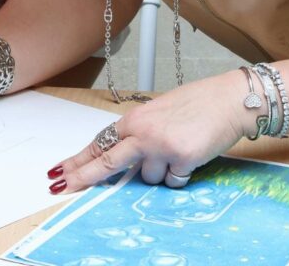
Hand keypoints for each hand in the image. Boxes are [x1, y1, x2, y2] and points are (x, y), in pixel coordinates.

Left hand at [48, 71, 248, 193]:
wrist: (227, 100)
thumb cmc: (197, 104)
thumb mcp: (159, 113)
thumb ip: (140, 133)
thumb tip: (127, 156)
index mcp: (136, 119)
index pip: (100, 142)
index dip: (79, 159)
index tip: (60, 170)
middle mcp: (144, 132)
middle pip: (106, 162)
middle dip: (83, 177)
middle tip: (61, 187)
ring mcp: (161, 147)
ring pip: (148, 178)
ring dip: (160, 171)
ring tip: (178, 148)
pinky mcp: (181, 160)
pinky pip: (172, 182)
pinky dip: (180, 175)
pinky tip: (190, 156)